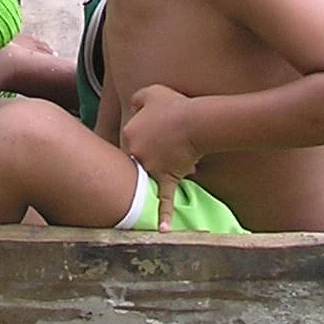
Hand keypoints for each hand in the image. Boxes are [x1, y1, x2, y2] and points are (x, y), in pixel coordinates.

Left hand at [119, 84, 200, 229]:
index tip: (155, 135)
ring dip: (163, 170)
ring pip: (152, 175)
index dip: (143, 139)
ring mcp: (151, 168)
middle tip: (165, 147)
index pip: (128, 142)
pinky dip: (165, 215)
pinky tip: (163, 231)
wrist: (195, 121)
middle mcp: (135, 153)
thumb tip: (134, 106)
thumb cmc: (174, 104)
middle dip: (153, 156)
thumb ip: (137, 98)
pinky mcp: (168, 178)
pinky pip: (165, 199)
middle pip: (139, 161)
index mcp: (129, 134)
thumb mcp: (150, 91)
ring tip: (175, 159)